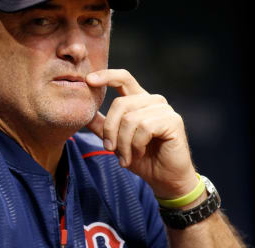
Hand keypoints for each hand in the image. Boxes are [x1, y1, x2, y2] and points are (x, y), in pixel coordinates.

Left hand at [85, 69, 197, 198]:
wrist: (165, 179)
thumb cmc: (142, 158)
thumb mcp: (115, 141)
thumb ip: (101, 125)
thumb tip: (82, 112)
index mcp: (138, 100)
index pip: (123, 78)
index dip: (106, 76)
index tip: (88, 80)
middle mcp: (152, 100)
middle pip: (120, 104)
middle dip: (110, 130)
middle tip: (110, 149)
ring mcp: (163, 109)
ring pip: (130, 119)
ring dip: (123, 143)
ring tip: (126, 157)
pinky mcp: (172, 120)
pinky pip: (144, 128)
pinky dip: (136, 145)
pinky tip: (139, 154)